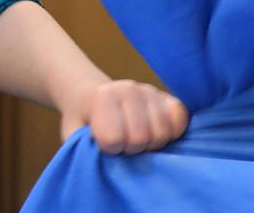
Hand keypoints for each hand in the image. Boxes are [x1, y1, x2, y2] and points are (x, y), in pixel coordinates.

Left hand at [60, 79, 188, 154]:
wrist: (92, 98)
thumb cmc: (83, 121)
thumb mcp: (73, 134)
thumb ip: (82, 148)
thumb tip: (103, 164)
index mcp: (103, 96)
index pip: (114, 138)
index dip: (109, 149)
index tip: (104, 145)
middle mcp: (129, 89)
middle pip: (142, 138)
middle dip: (131, 149)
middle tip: (123, 145)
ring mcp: (151, 92)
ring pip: (163, 133)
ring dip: (151, 145)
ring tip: (137, 140)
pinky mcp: (169, 98)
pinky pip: (180, 121)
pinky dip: (171, 134)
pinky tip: (154, 134)